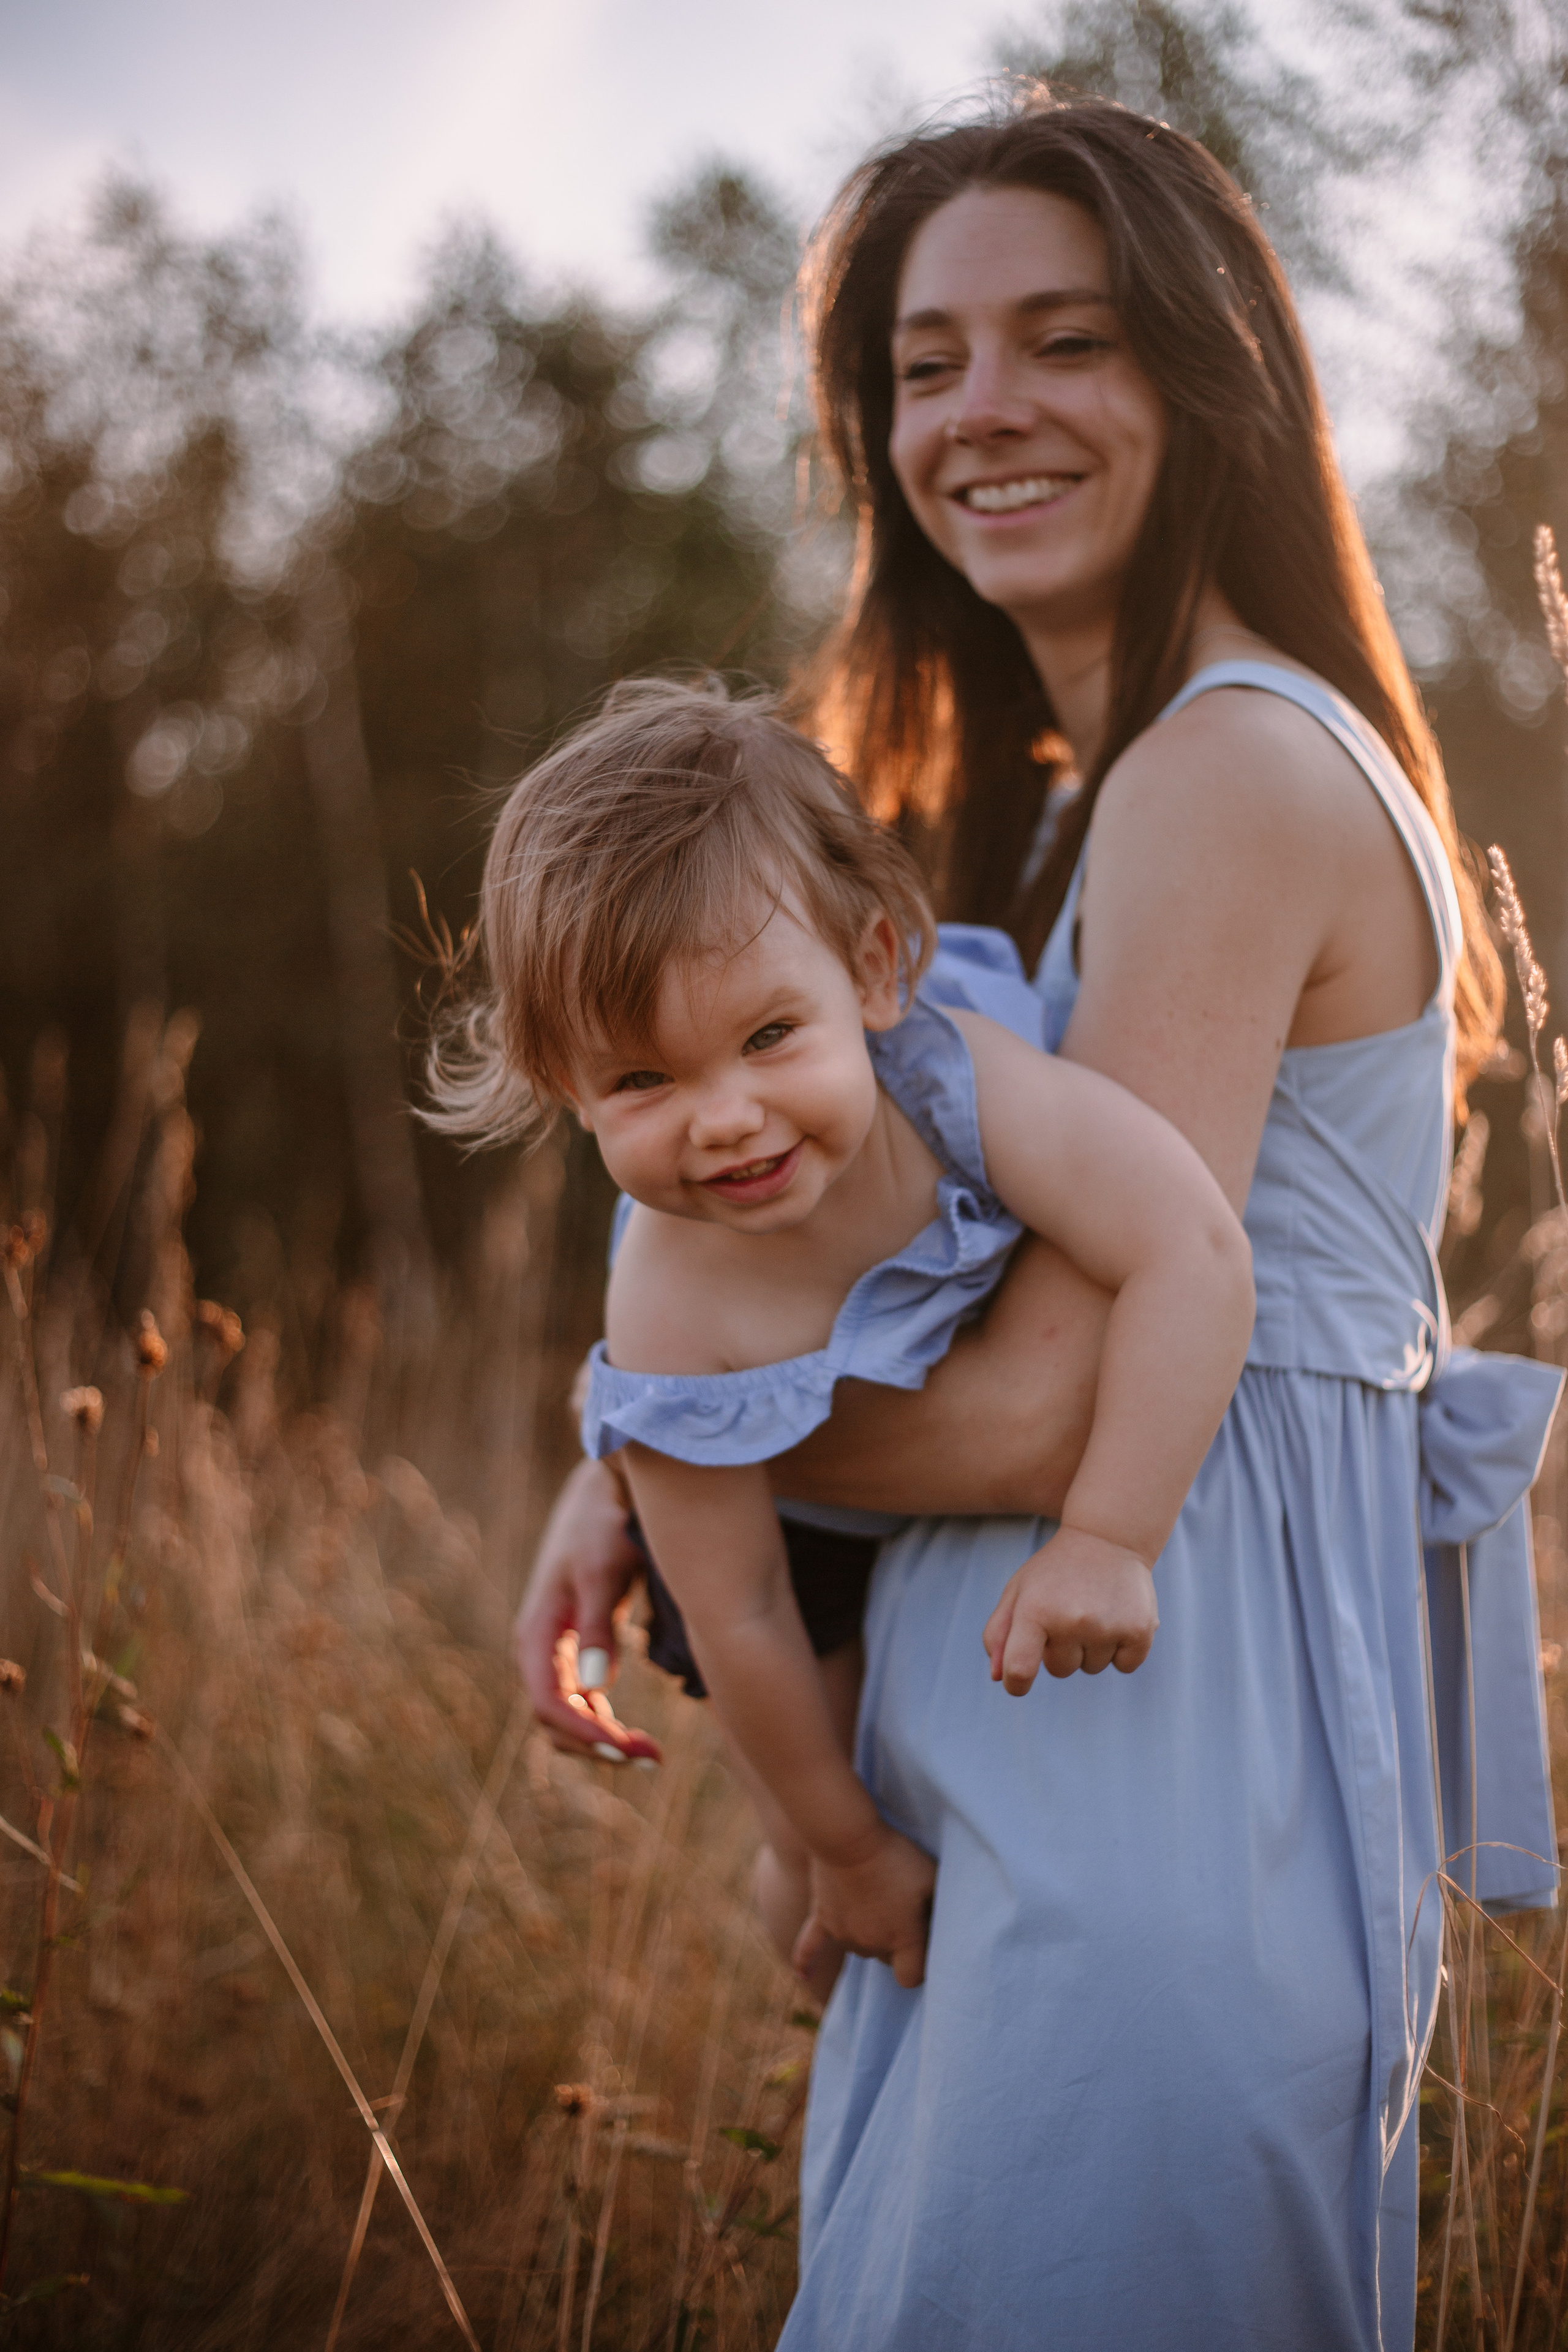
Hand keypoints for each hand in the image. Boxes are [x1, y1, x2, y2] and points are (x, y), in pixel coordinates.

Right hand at [513, 1455, 661, 1763]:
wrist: (606, 1492)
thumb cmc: (603, 1526)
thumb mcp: (604, 1572)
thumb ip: (598, 1628)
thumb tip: (595, 1688)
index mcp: (537, 1633)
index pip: (548, 1704)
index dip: (584, 1735)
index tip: (626, 1750)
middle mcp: (539, 1648)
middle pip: (553, 1721)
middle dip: (595, 1747)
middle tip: (649, 1758)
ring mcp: (555, 1650)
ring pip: (566, 1717)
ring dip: (599, 1742)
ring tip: (648, 1754)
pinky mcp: (576, 1646)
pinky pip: (579, 1701)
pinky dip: (601, 1723)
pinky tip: (633, 1734)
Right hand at [792, 1825, 934, 1993]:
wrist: (850, 1838)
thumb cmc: (897, 1857)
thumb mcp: (932, 1879)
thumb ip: (939, 1909)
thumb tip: (943, 1926)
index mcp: (903, 1939)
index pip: (911, 1977)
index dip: (921, 1965)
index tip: (925, 1945)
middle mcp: (873, 1945)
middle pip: (887, 1960)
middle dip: (898, 1943)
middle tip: (903, 1909)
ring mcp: (844, 1935)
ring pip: (861, 1948)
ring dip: (870, 1935)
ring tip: (877, 1902)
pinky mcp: (822, 1919)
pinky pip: (809, 1948)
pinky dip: (806, 1962)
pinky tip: (804, 1976)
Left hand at [983, 1526, 1157, 1691]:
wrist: (1108, 1538)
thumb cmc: (1054, 1571)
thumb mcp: (1018, 1591)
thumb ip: (998, 1633)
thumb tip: (997, 1677)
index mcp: (1035, 1610)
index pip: (1019, 1670)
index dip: (1015, 1684)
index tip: (1018, 1681)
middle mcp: (1071, 1620)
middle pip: (1060, 1670)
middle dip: (1060, 1650)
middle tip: (1067, 1614)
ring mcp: (1107, 1626)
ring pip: (1092, 1667)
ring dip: (1091, 1648)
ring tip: (1092, 1610)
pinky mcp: (1139, 1630)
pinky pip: (1125, 1665)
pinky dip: (1121, 1650)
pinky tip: (1116, 1618)